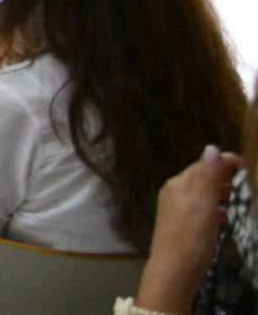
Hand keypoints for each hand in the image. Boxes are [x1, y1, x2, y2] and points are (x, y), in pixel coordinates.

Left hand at [138, 146, 244, 307]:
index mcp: (178, 185)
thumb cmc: (190, 237)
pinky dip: (217, 211)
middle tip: (247, 184)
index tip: (246, 164)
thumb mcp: (203, 205)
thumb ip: (208, 177)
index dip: (224, 162)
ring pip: (204, 196)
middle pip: (202, 179)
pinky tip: (228, 220)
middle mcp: (174, 194)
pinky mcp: (183, 227)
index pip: (203, 165)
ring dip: (222, 195)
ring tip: (242, 201)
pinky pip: (203, 212)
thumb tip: (211, 148)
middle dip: (224, 178)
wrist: (174, 272)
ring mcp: (177, 211)